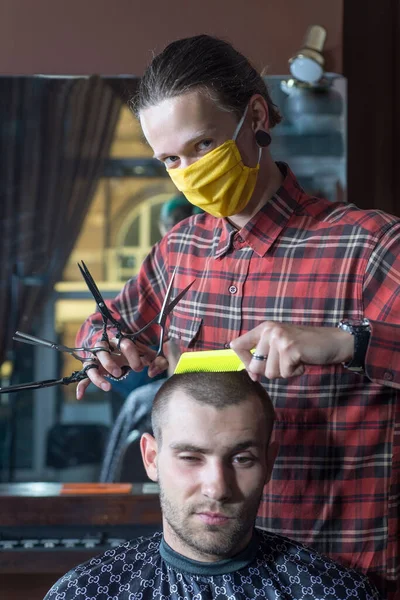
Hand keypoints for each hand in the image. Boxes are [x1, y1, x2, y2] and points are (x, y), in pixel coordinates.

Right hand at [76, 337, 167, 399]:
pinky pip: (84, 376)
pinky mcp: (93, 368)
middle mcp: (106, 346)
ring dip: (97, 375)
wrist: (121, 351)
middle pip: (102, 350)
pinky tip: (80, 396)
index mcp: (121, 340)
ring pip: (91, 363)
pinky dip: (82, 385)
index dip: (132, 356)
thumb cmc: (136, 353)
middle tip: (119, 374)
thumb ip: (159, 361)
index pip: (124, 343)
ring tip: (108, 387)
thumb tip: (153, 372)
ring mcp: (97, 358)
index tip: (140, 368)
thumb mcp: (149, 355)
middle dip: (109, 362)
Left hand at [230, 322, 353, 380]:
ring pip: (270, 372)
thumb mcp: (279, 346)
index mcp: (264, 328)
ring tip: (295, 360)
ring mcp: (279, 338)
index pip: (237, 345)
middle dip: (270, 371)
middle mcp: (269, 330)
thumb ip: (263, 356)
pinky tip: (302, 362)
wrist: (332, 342)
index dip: (244, 362)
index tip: (254, 371)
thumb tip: (251, 375)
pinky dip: (295, 372)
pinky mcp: (290, 349)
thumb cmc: (304, 346)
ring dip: (285, 371)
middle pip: (254, 365)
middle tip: (286, 362)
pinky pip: (284, 373)